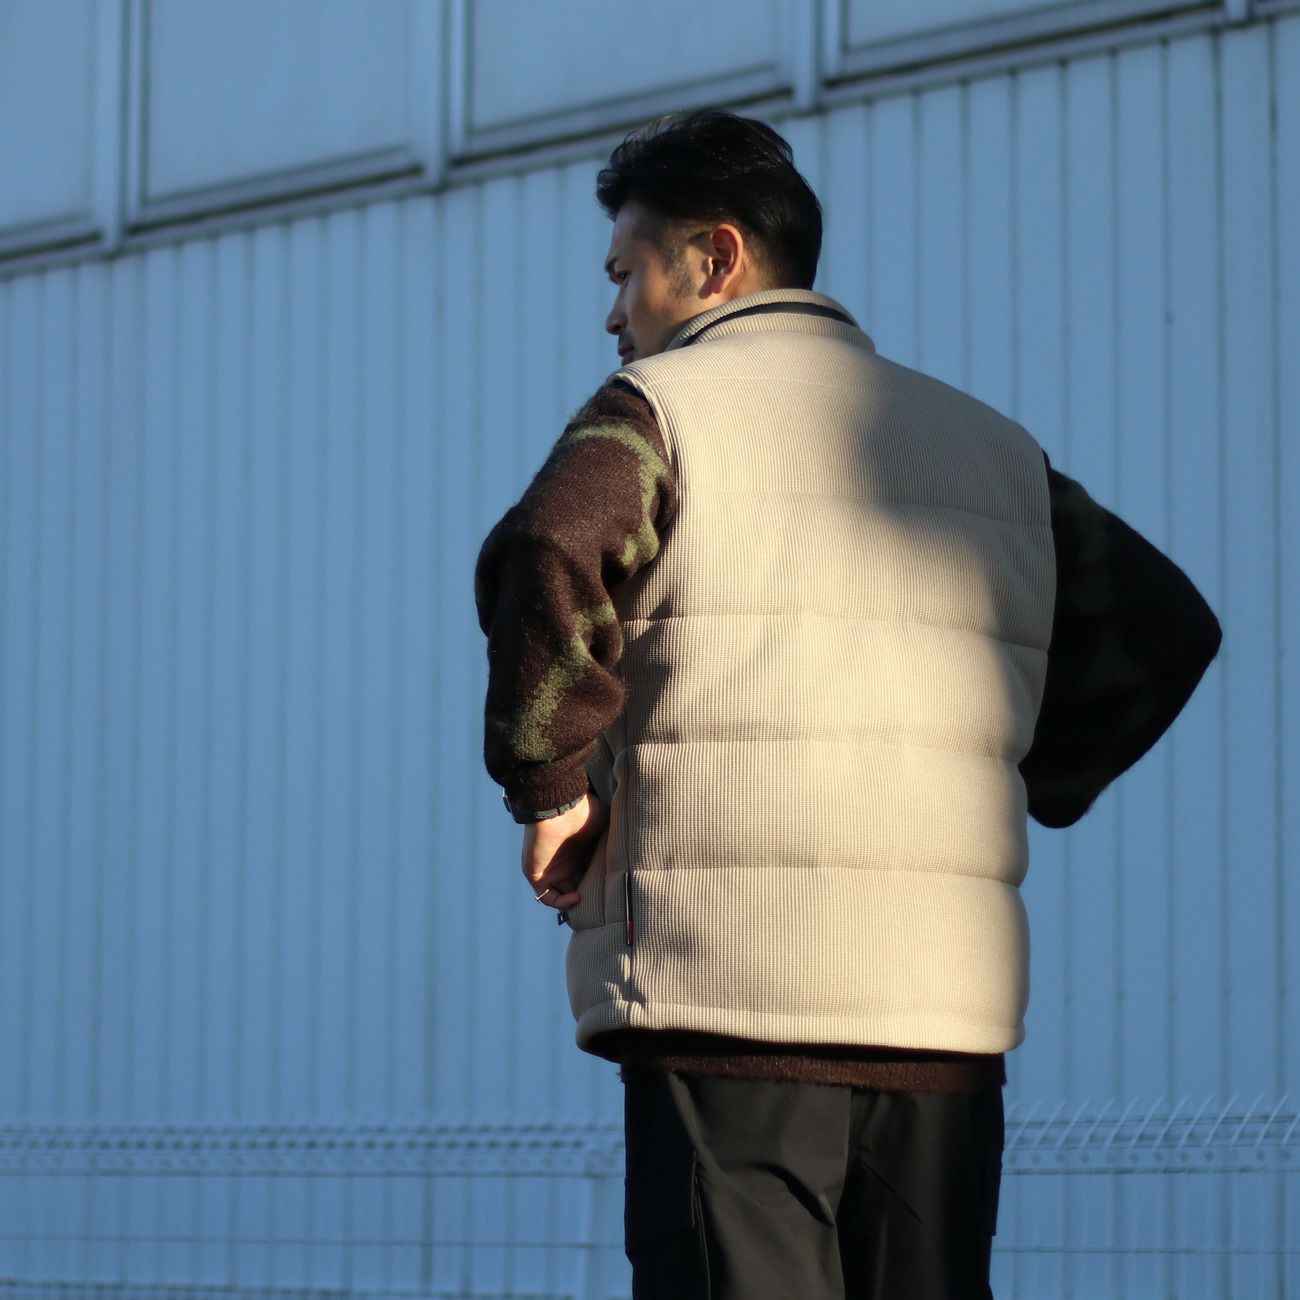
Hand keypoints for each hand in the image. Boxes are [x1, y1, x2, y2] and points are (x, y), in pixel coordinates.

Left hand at [522, 792, 609, 909]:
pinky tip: (577, 898)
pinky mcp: (537, 874)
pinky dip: (562, 902)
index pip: (590, 870)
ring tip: (593, 907)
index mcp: (582, 847)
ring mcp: (551, 867)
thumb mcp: (608, 823)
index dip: (602, 882)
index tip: (616, 890)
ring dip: (578, 903)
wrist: (560, 806)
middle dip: (591, 896)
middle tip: (606, 905)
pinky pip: (547, 896)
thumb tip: (633, 851)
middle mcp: (567, 859)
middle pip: (579, 884)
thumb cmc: (586, 811)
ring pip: (564, 894)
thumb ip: (616, 838)